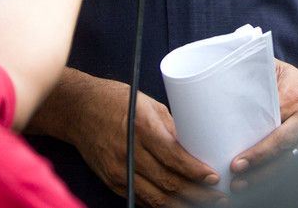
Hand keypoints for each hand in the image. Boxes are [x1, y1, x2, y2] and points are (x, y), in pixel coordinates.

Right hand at [68, 76, 219, 206]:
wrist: (78, 109)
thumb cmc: (116, 101)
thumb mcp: (149, 105)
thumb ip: (171, 128)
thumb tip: (197, 147)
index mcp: (141, 127)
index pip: (173, 157)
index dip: (195, 171)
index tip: (214, 176)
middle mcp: (129, 152)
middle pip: (168, 183)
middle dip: (198, 193)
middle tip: (219, 195)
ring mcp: (119, 171)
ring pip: (156, 199)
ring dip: (184, 205)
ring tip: (205, 204)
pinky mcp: (112, 181)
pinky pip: (142, 199)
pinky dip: (162, 205)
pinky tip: (179, 204)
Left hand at [231, 60, 297, 184]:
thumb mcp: (281, 70)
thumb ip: (259, 70)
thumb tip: (228, 69)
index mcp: (294, 100)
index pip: (274, 122)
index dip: (258, 144)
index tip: (237, 157)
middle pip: (282, 147)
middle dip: (259, 161)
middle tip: (236, 171)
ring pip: (288, 162)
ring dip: (264, 176)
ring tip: (241, 186)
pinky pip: (294, 167)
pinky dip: (276, 177)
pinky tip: (257, 184)